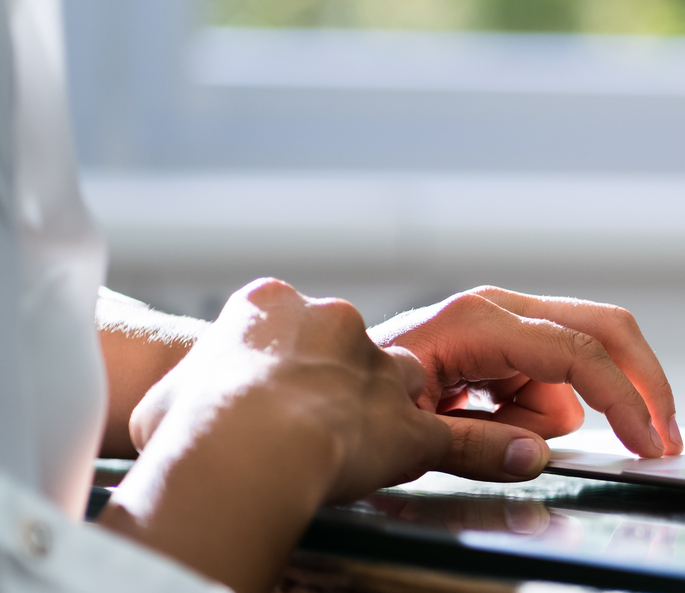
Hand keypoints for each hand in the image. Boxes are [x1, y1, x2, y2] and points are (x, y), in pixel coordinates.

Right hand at [104, 279, 450, 592]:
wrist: (244, 450)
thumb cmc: (192, 427)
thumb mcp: (163, 398)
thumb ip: (188, 391)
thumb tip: (177, 413)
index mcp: (268, 305)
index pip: (286, 320)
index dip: (279, 360)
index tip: (267, 390)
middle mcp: (332, 321)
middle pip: (346, 343)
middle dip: (334, 379)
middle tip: (307, 422)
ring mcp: (378, 366)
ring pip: (400, 376)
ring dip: (384, 406)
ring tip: (356, 445)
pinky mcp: (409, 419)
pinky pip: (428, 435)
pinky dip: (418, 454)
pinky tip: (400, 471)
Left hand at [368, 286, 682, 481]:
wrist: (324, 394)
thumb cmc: (356, 405)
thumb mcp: (413, 436)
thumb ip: (478, 447)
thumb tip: (539, 456)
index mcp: (478, 320)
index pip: (576, 352)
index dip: (622, 398)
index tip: (648, 441)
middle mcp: (498, 309)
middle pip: (603, 328)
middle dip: (638, 383)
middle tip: (659, 437)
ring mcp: (503, 323)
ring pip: (574, 370)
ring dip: (553, 415)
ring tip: (487, 433)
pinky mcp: (504, 344)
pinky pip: (550, 382)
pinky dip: (537, 413)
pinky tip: (486, 421)